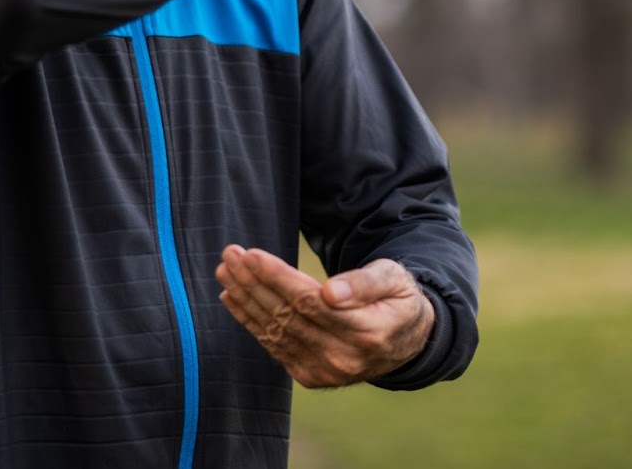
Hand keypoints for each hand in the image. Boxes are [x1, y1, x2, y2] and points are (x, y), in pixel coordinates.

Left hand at [214, 245, 434, 388]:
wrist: (406, 340)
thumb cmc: (398, 299)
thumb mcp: (394, 280)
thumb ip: (365, 283)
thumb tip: (330, 292)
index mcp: (366, 331)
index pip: (309, 302)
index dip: (277, 278)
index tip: (251, 255)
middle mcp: (343, 358)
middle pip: (286, 316)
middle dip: (253, 283)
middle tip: (230, 255)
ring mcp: (325, 371)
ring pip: (275, 331)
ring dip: (245, 300)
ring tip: (225, 272)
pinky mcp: (311, 376)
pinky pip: (274, 346)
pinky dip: (250, 322)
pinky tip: (234, 299)